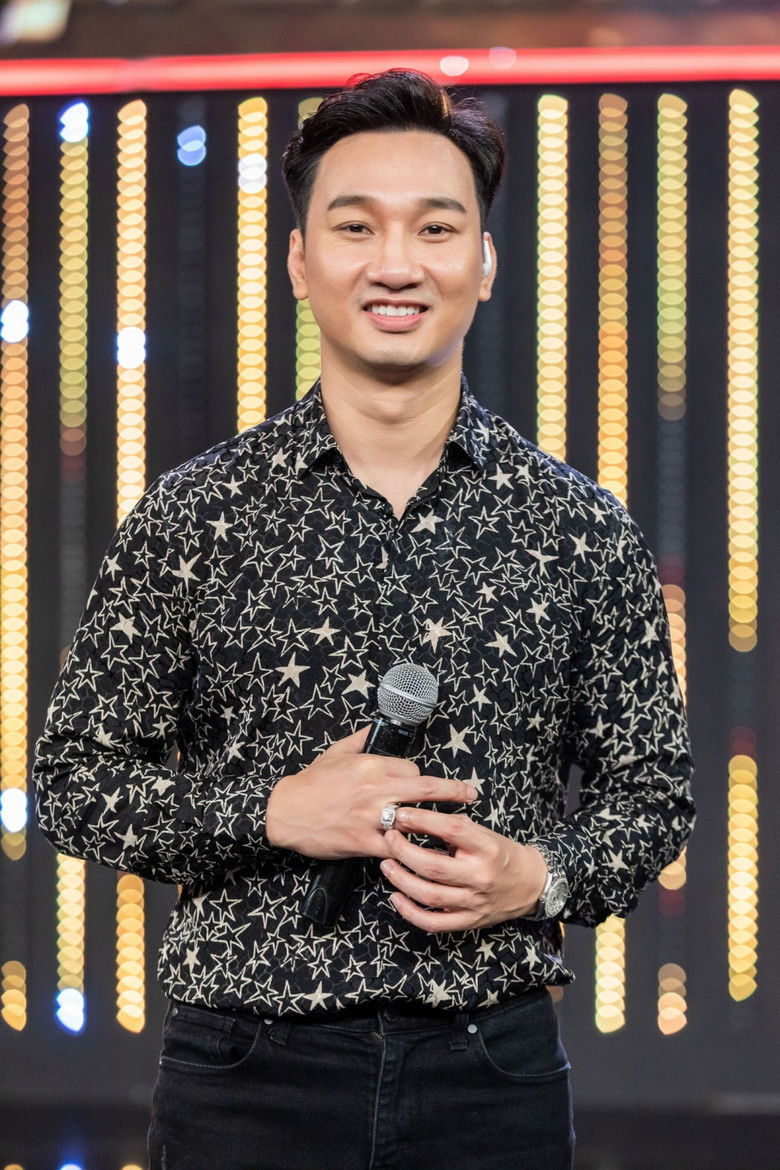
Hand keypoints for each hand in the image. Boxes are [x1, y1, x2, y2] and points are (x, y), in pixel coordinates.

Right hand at [265, 724, 476, 860]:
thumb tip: (377, 728)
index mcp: (371, 764)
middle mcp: (375, 788)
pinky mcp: (363, 841)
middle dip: (453, 792)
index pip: (413, 769)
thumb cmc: (310, 783)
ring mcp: (371, 816)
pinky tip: (423, 855)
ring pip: (415, 821)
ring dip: (435, 826)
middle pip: (426, 789)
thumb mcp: (335, 752)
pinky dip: (411, 850)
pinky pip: (397, 847)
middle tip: (471, 795)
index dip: (421, 779)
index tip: (420, 787)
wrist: (285, 812)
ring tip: (453, 831)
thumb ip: (360, 740)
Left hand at [379, 807, 548, 932]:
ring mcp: (475, 902)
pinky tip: (396, 897)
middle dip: (404, 852)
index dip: (423, 820)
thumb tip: (412, 819)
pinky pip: (434, 923)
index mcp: (487, 847)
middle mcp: (481, 876)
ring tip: (387, 865)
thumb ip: (451, 828)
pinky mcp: (469, 921)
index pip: (452, 830)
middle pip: (434, 867)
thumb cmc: (500, 854)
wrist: (530, 884)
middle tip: (388, 839)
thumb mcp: (482, 833)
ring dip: (402, 880)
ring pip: (430, 896)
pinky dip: (410, 912)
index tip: (401, 815)